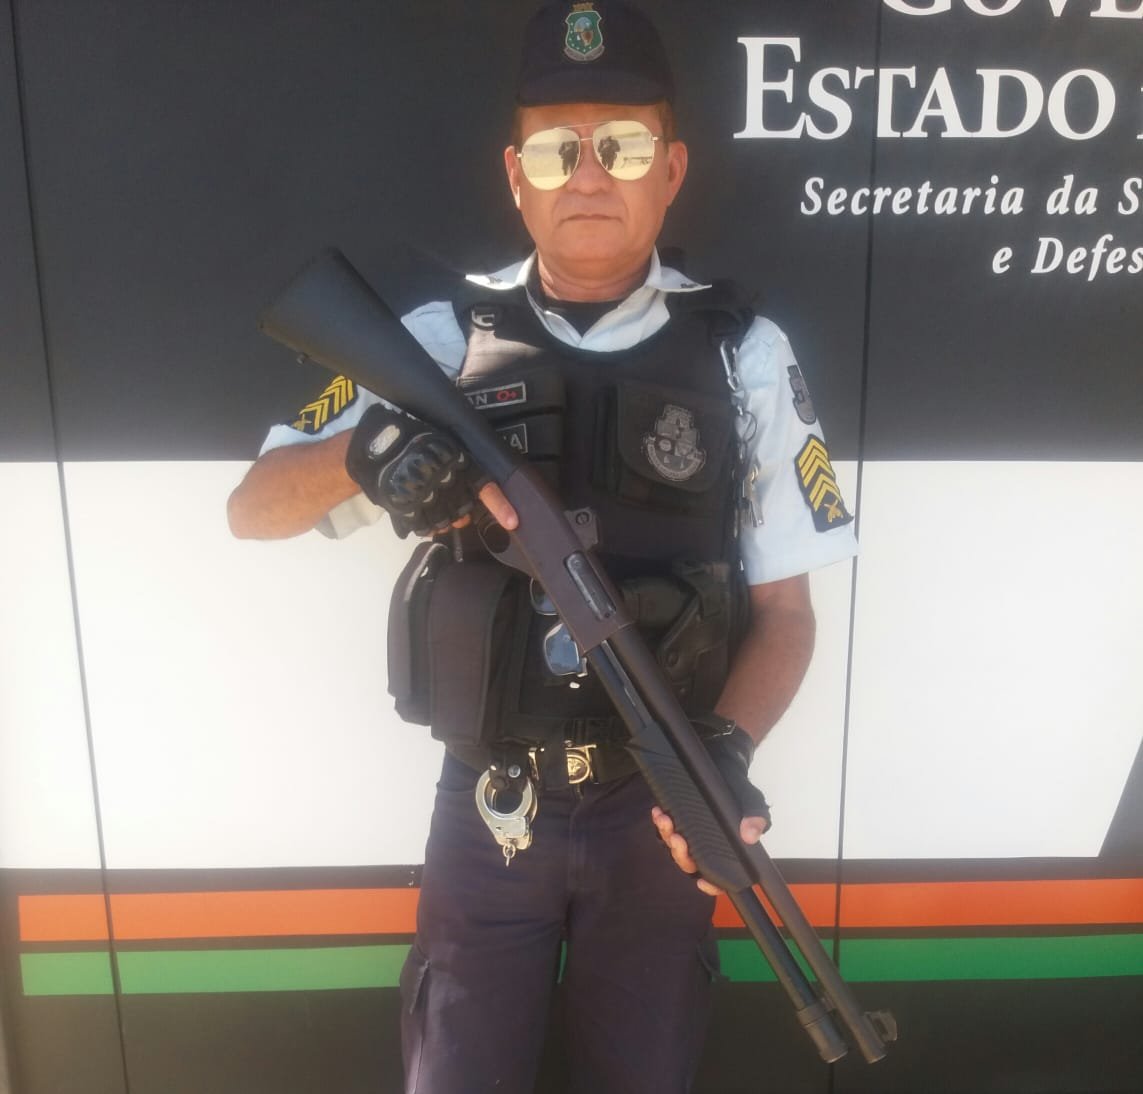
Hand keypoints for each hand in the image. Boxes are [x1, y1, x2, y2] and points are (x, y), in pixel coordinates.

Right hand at [346, 405, 516, 535]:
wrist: (376, 447)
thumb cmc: (415, 442)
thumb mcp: (444, 446)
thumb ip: (462, 465)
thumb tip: (486, 490)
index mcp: (456, 461)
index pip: (484, 486)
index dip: (500, 505)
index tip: (513, 521)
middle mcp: (442, 480)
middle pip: (464, 510)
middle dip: (462, 513)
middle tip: (453, 504)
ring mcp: (423, 495)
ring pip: (446, 522)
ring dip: (445, 521)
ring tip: (435, 509)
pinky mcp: (406, 507)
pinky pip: (424, 527)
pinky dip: (426, 526)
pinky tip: (421, 515)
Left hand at [651, 721, 770, 895]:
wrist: (722, 762)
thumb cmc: (738, 788)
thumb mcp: (752, 801)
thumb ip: (755, 817)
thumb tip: (750, 835)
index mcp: (725, 849)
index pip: (718, 877)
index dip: (711, 885)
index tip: (702, 883)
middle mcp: (705, 845)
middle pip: (690, 863)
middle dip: (681, 854)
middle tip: (678, 838)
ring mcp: (689, 833)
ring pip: (674, 846)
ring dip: (667, 835)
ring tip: (665, 819)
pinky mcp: (677, 819)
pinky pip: (666, 828)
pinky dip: (661, 822)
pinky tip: (659, 811)